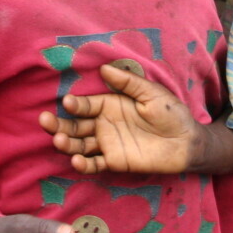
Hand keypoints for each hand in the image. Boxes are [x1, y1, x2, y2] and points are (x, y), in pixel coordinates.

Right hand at [39, 64, 199, 174]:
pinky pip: (94, 164)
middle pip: (74, 125)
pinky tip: (77, 161)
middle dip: (58, 123)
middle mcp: (104, 124)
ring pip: (79, 144)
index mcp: (110, 105)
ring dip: (66, 143)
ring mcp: (107, 144)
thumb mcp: (151, 93)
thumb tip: (104, 68)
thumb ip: (128, 83)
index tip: (67, 102)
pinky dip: (83, 164)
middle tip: (45, 122)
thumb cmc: (171, 113)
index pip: (85, 105)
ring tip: (59, 140)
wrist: (186, 141)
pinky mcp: (114, 161)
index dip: (75, 104)